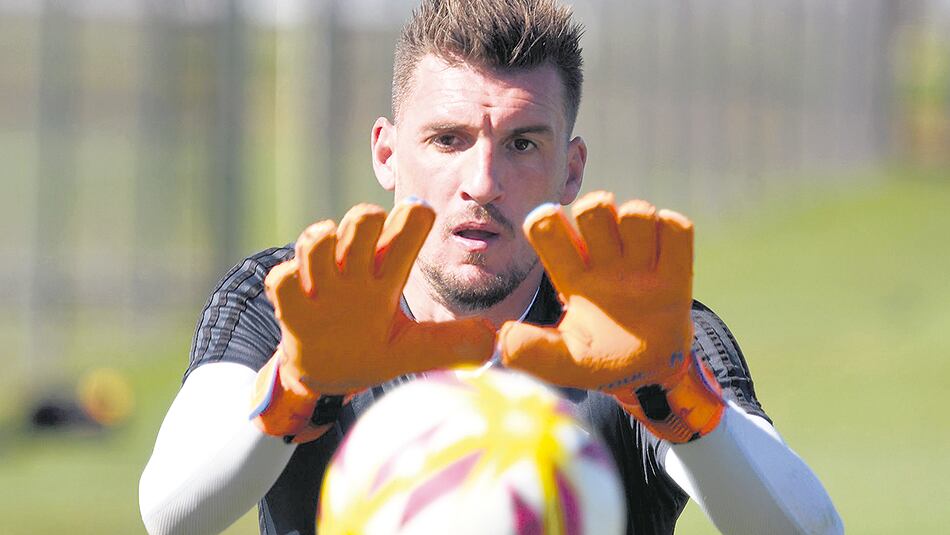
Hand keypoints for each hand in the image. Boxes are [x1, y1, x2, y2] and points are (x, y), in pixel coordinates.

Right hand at [251, 199, 495, 439]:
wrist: (328, 374)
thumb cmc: (374, 349)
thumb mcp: (415, 350)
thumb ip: (452, 344)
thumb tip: (495, 340)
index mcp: (389, 272)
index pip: (407, 226)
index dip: (413, 218)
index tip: (420, 216)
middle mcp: (355, 269)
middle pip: (361, 219)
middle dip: (365, 220)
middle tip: (370, 238)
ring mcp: (321, 283)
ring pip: (318, 238)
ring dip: (322, 243)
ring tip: (332, 270)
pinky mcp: (291, 302)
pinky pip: (282, 279)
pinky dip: (291, 282)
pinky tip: (305, 299)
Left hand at [498, 191, 722, 441]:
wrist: (648, 376)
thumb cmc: (599, 363)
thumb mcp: (561, 364)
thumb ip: (531, 352)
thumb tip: (504, 335)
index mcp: (571, 276)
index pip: (548, 229)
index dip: (545, 221)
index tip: (548, 226)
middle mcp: (604, 261)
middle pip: (595, 207)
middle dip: (596, 211)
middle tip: (603, 245)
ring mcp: (640, 264)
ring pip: (636, 211)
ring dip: (637, 220)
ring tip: (638, 255)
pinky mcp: (675, 272)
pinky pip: (677, 229)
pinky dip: (671, 229)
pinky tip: (665, 257)